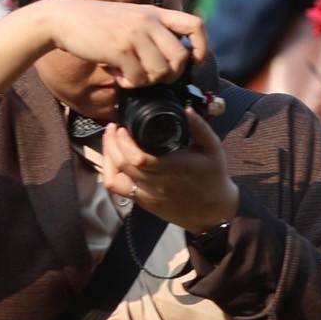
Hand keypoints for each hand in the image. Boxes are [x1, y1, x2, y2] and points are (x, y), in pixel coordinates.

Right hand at [42, 0, 206, 86]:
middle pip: (181, 58)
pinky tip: (117, 76)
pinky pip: (138, 78)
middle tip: (151, 76)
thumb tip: (176, 60)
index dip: (201, 47)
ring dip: (147, 81)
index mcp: (156, 13)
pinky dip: (130, 83)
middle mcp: (149, 22)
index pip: (195, 25)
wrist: (63, 18)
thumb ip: (153, 31)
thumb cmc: (98, 23)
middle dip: (170, 75)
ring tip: (130, 74)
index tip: (193, 60)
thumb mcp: (132, 17)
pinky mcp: (119, 49)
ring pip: (161, 72)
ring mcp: (135, 35)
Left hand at [101, 111, 240, 232]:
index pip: (139, 159)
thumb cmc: (213, 176)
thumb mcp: (213, 149)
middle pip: (123, 165)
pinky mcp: (143, 202)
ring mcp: (147, 195)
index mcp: (174, 169)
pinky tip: (112, 160)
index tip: (122, 128)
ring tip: (109, 143)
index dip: (124, 143)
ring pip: (115, 179)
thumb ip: (200, 128)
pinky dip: (109, 172)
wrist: (213, 210)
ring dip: (107, 158)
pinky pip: (117, 189)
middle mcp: (157, 184)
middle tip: (113, 129)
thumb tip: (186, 109)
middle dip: (111, 143)